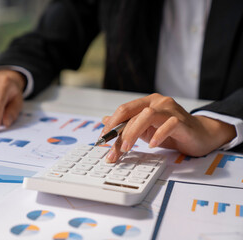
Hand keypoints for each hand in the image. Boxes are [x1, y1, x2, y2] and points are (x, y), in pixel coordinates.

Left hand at [101, 93, 236, 161]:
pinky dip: (158, 135)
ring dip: (134, 132)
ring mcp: (171, 110)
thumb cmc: (172, 132)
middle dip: (119, 133)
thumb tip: (105, 120)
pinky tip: (152, 145)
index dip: (111, 124)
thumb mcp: (145, 129)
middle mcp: (158, 102)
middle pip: (132, 113)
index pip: (124, 110)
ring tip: (127, 148)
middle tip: (113, 151)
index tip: (102, 138)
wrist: (200, 135)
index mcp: (147, 103)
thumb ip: (127, 124)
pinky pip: (169, 125)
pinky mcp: (182, 121)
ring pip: (148, 115)